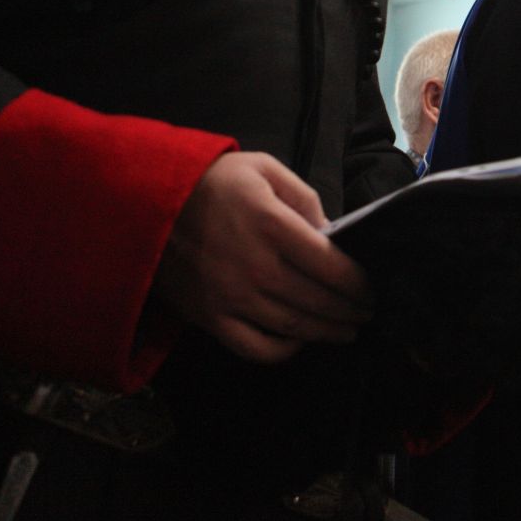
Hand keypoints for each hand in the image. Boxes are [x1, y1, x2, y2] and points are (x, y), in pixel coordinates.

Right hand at [153, 152, 374, 362]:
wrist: (146, 202)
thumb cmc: (212, 182)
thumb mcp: (264, 169)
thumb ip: (304, 198)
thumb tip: (331, 232)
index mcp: (273, 226)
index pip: (332, 266)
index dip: (358, 283)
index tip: (373, 288)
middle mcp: (256, 267)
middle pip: (318, 300)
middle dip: (350, 310)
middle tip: (368, 312)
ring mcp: (231, 297)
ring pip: (293, 326)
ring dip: (327, 332)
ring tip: (347, 330)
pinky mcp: (210, 318)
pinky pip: (254, 348)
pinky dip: (282, 351)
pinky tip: (299, 341)